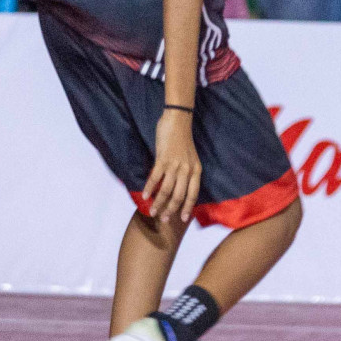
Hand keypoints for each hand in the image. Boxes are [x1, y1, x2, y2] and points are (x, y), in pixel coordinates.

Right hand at [144, 109, 201, 223]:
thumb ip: (186, 173)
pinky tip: (145, 196)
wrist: (178, 121)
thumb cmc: (183, 140)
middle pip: (179, 196)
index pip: (193, 194)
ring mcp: (175, 165)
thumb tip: (177, 188)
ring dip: (158, 203)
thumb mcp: (190, 158)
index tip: (183, 219)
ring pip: (166, 190)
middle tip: (163, 219)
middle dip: (171, 210)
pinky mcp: (163, 159)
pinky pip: (155, 178)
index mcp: (196, 170)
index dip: (187, 207)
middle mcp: (187, 170)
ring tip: (152, 212)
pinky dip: (149, 188)